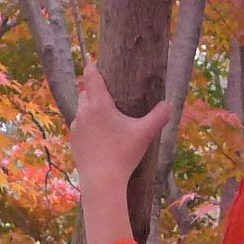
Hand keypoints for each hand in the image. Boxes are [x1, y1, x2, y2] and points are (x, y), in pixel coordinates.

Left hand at [71, 61, 171, 201]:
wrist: (102, 181)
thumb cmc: (124, 155)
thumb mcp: (145, 134)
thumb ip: (159, 117)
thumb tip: (170, 104)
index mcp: (99, 105)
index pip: (91, 77)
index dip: (92, 67)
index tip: (94, 62)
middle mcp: (84, 112)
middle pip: (85, 92)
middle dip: (93, 89)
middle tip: (106, 91)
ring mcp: (76, 127)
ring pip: (81, 110)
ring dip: (90, 108)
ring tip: (104, 115)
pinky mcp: (73, 141)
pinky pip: (80, 127)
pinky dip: (87, 126)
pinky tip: (99, 135)